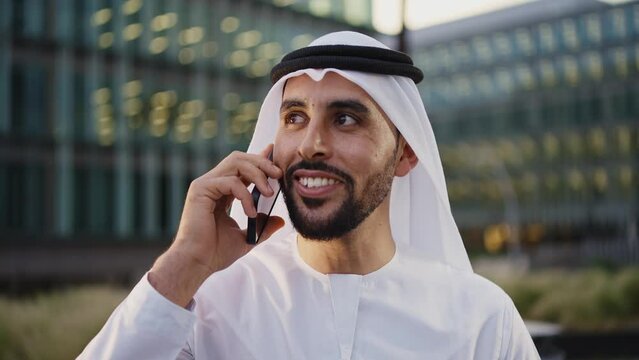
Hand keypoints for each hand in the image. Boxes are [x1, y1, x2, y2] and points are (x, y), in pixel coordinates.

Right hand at [149, 145, 284, 306]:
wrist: (197, 263)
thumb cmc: (215, 253)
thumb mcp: (247, 237)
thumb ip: (262, 226)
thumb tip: (280, 220)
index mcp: (221, 192)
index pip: (241, 167)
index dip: (258, 157)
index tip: (273, 152)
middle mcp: (212, 184)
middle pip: (239, 159)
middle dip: (262, 162)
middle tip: (278, 175)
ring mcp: (205, 185)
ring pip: (236, 163)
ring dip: (257, 174)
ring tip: (269, 192)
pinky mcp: (200, 190)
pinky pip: (231, 182)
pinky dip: (246, 196)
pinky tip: (250, 213)